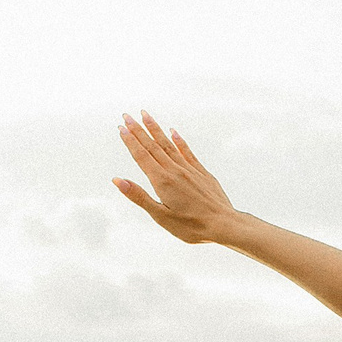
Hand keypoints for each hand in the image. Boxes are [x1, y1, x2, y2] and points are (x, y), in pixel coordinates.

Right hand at [113, 114, 238, 243]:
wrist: (224, 225)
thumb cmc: (192, 226)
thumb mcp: (160, 216)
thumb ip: (139, 196)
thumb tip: (117, 180)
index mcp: (162, 181)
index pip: (141, 156)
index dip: (130, 141)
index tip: (121, 127)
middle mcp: (175, 171)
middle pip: (153, 146)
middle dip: (138, 130)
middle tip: (127, 115)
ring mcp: (190, 170)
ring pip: (169, 144)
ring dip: (156, 129)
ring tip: (145, 115)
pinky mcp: (202, 173)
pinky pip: (188, 152)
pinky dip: (179, 140)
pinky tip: (173, 131)